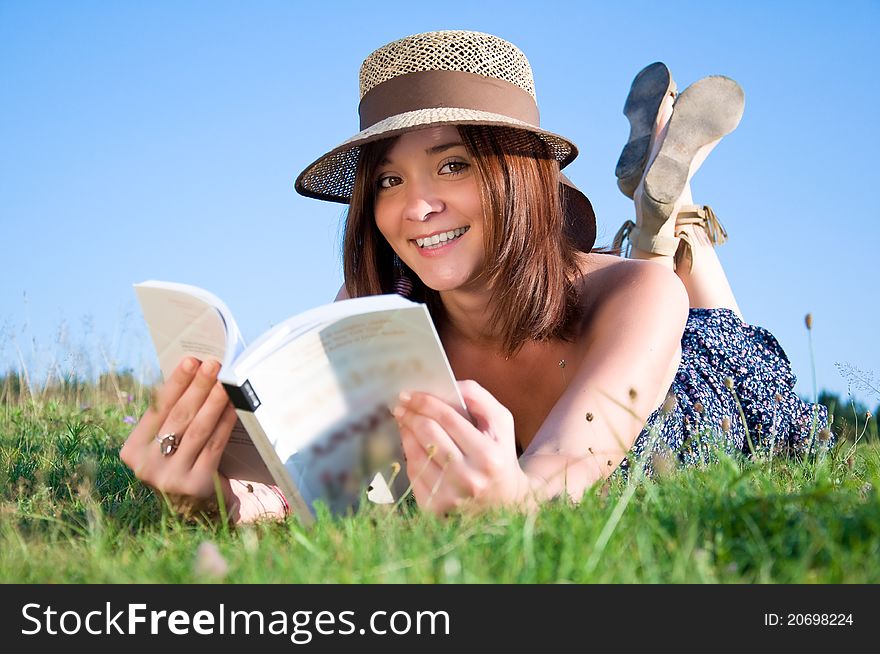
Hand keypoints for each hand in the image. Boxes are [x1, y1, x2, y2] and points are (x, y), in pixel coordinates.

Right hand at [120, 356, 239, 520]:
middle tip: (213, 364)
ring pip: (197, 429)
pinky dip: (224, 422)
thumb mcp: (167, 445)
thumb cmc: (183, 464)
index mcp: (131, 452)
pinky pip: (214, 445)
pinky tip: (233, 406)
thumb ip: (172, 418)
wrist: (199, 509)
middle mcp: (146, 467)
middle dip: (197, 387)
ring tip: (226, 381)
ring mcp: (169, 478)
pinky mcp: (195, 485)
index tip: (191, 361)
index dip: (175, 383)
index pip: (156, 409)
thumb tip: (192, 372)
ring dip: (214, 401)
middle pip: (177, 417)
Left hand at [392, 379, 529, 513]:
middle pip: (427, 434)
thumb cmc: (500, 453)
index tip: (408, 393)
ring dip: (405, 432)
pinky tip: (411, 443)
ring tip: (404, 420)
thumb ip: (478, 397)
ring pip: (415, 453)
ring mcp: (450, 497)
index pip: (447, 418)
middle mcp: (469, 480)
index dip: (424, 402)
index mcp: (488, 456)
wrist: (506, 502)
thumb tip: (448, 385)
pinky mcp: (434, 509)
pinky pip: (413, 472)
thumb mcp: (501, 422)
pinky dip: (409, 453)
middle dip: (410, 414)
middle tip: (401, 404)